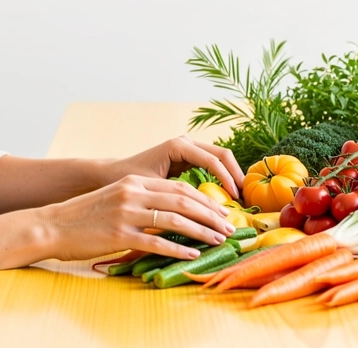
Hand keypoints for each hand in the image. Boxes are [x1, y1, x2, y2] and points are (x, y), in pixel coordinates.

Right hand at [38, 174, 235, 261]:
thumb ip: (143, 199)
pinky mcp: (120, 235)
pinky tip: (192, 254)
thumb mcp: (117, 197)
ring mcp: (126, 214)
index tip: (221, 212)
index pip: (179, 187)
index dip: (204, 200)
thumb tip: (174, 211)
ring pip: (175, 219)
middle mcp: (133, 193)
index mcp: (135, 182)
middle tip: (229, 226)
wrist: (53, 225)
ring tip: (219, 240)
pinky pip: (156, 242)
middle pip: (183, 201)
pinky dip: (178, 248)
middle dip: (211, 214)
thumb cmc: (85, 215)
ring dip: (201, 231)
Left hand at [109, 135, 244, 202]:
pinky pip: (211, 163)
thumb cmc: (129, 182)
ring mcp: (187, 147)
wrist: (113, 174)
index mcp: (178, 146)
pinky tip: (227, 194)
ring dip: (231, 176)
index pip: (213, 160)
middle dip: (234, 176)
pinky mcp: (187, 156)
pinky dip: (222, 176)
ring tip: (239, 199)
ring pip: (219, 157)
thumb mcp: (154, 190)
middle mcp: (185, 142)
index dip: (227, 179)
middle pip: (221, 154)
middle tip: (244, 199)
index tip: (235, 200)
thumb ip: (177, 198)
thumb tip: (200, 215)